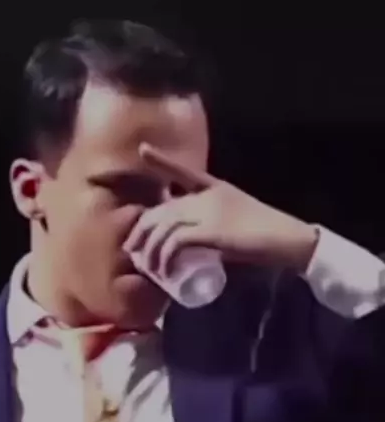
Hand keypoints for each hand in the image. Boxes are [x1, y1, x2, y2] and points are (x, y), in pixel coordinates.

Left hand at [124, 144, 318, 275]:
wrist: (289, 239)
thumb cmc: (267, 234)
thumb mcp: (236, 219)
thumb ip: (215, 223)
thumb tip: (191, 242)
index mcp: (215, 188)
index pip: (184, 171)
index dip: (162, 160)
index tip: (143, 150)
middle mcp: (208, 196)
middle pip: (162, 209)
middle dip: (141, 231)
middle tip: (133, 252)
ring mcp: (209, 212)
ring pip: (164, 226)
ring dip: (151, 251)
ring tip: (149, 269)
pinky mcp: (212, 231)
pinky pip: (176, 241)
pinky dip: (166, 258)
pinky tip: (164, 271)